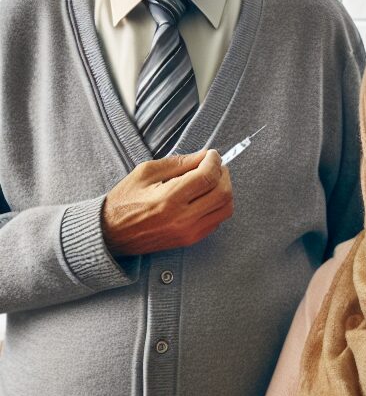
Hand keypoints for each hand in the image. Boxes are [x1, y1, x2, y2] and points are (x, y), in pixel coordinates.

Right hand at [101, 150, 232, 255]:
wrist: (110, 234)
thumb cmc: (124, 201)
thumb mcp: (145, 172)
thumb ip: (179, 162)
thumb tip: (205, 156)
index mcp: (169, 198)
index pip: (208, 177)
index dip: (214, 161)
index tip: (212, 154)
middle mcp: (183, 218)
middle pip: (223, 193)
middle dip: (223, 174)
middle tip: (215, 166)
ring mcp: (189, 232)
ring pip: (225, 209)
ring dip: (225, 190)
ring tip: (212, 180)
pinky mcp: (190, 240)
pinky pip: (217, 221)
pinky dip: (218, 206)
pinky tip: (205, 197)